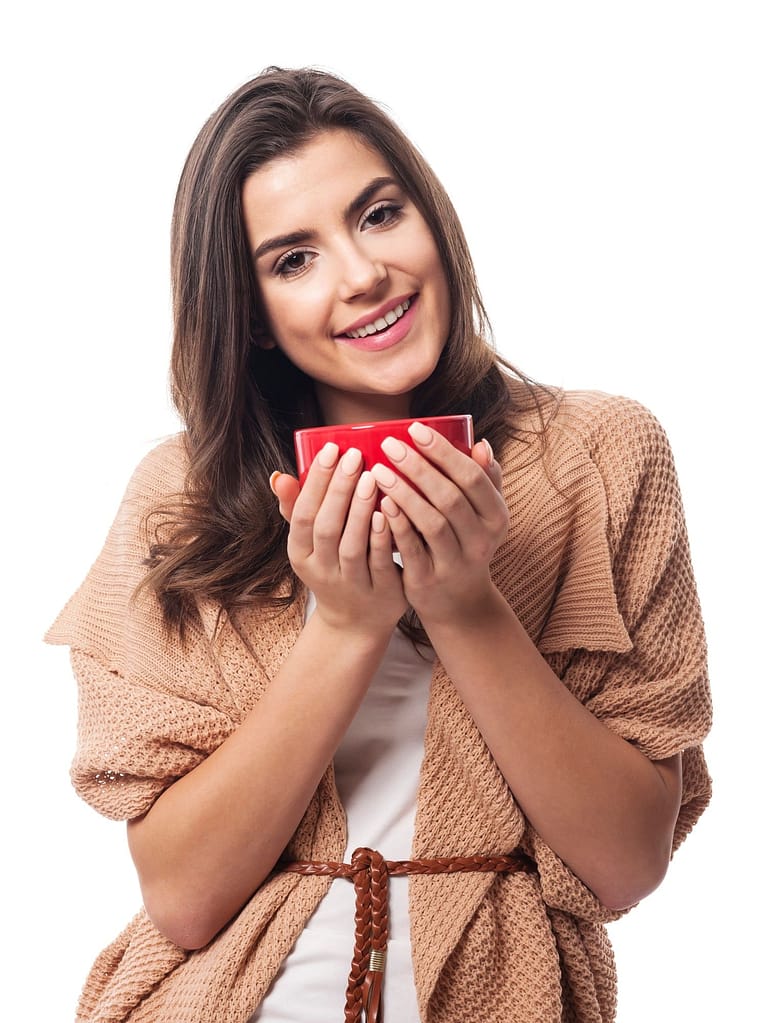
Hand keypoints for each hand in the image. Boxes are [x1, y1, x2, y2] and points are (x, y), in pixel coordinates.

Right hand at [270, 444, 405, 637]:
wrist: (356, 623)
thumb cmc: (333, 568)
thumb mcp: (309, 544)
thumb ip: (297, 509)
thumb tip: (279, 476)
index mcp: (300, 554)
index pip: (303, 515)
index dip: (315, 483)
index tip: (331, 450)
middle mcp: (322, 571)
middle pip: (326, 527)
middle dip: (339, 490)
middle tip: (354, 456)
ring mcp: (351, 584)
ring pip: (352, 545)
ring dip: (360, 510)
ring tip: (372, 477)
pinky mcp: (380, 593)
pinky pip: (381, 562)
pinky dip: (383, 537)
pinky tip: (388, 512)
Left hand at [368, 423, 508, 625]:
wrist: (457, 601)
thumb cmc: (465, 542)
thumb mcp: (483, 515)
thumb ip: (484, 479)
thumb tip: (480, 443)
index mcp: (496, 517)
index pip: (473, 477)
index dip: (444, 452)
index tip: (415, 429)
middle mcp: (481, 541)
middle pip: (451, 498)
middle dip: (419, 468)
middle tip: (390, 445)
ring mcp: (455, 563)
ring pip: (431, 523)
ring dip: (404, 493)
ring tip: (378, 470)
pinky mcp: (429, 580)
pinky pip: (412, 549)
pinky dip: (396, 524)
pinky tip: (379, 503)